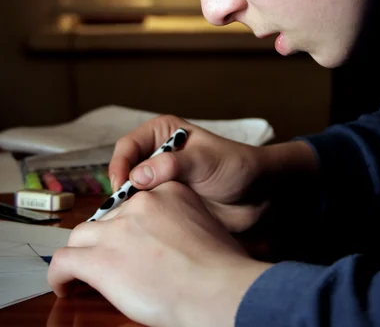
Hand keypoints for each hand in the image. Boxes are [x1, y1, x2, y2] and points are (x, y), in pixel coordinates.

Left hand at [48, 182, 269, 326]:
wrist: (216, 288)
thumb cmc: (220, 267)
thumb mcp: (205, 225)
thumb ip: (181, 221)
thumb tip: (170, 241)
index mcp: (167, 191)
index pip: (134, 201)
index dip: (128, 223)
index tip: (130, 240)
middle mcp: (139, 204)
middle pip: (107, 218)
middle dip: (106, 240)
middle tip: (111, 262)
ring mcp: (117, 229)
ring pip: (80, 235)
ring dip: (81, 254)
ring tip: (82, 274)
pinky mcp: (100, 258)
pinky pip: (64, 260)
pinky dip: (59, 275)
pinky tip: (65, 286)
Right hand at [109, 115, 317, 232]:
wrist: (257, 195)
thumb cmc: (235, 166)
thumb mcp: (205, 160)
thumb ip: (173, 165)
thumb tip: (138, 176)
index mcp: (161, 133)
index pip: (128, 146)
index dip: (120, 165)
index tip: (122, 186)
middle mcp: (155, 155)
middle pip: (123, 171)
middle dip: (120, 189)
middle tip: (122, 210)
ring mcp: (158, 180)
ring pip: (130, 194)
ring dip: (129, 207)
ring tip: (132, 221)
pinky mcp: (164, 203)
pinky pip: (143, 211)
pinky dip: (140, 219)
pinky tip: (145, 229)